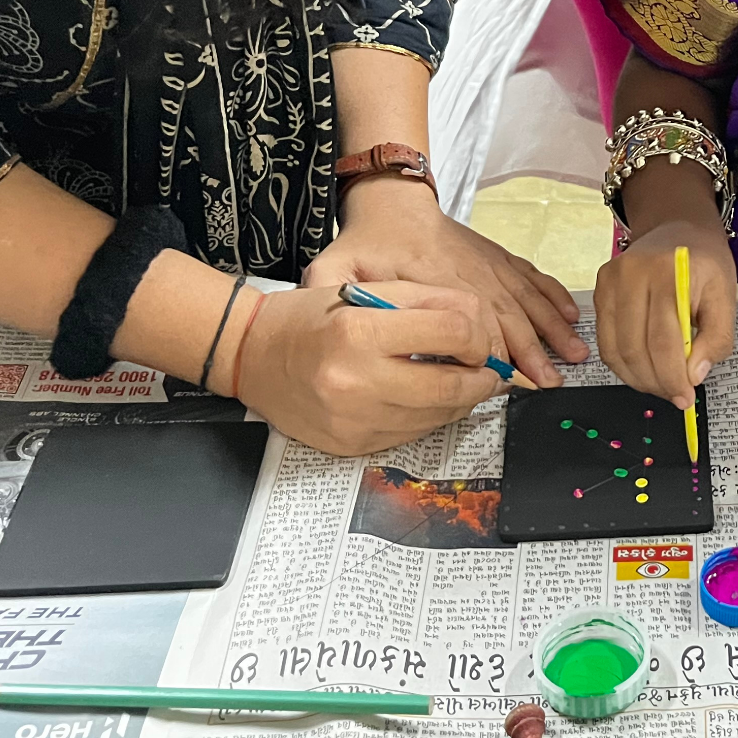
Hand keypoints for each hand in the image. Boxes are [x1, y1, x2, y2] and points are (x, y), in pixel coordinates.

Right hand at [232, 283, 502, 455]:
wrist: (250, 356)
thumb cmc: (310, 317)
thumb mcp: (367, 291)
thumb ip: (429, 303)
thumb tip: (483, 331)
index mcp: (361, 330)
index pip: (454, 333)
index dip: (479, 336)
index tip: (479, 339)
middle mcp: (356, 381)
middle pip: (454, 386)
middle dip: (483, 378)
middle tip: (487, 369)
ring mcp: (353, 420)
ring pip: (438, 417)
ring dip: (460, 401)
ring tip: (458, 381)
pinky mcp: (351, 446)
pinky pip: (412, 435)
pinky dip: (429, 417)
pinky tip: (422, 398)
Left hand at [301, 177, 587, 385]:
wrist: (393, 200)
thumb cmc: (366, 240)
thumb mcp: (336, 265)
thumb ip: (329, 291)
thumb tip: (324, 318)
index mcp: (435, 279)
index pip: (471, 321)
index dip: (493, 351)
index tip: (509, 379)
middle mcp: (471, 272)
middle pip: (508, 315)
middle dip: (534, 349)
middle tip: (552, 381)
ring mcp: (489, 264)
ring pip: (527, 299)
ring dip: (552, 328)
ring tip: (574, 355)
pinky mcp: (498, 258)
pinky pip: (532, 278)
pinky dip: (553, 298)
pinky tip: (570, 317)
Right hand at [592, 221, 736, 407]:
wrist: (678, 227)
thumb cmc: (704, 262)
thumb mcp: (726, 294)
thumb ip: (717, 337)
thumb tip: (695, 375)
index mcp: (669, 272)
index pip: (663, 339)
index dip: (673, 376)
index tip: (686, 397)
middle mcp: (632, 274)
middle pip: (635, 347)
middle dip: (656, 382)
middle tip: (675, 396)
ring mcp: (610, 281)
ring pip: (615, 349)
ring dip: (638, 378)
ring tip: (661, 384)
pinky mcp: (599, 290)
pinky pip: (605, 341)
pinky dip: (623, 364)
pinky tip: (643, 369)